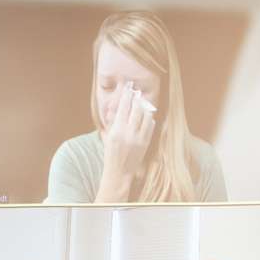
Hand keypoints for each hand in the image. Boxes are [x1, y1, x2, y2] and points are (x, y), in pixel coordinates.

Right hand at [97, 85, 155, 201]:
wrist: (119, 172)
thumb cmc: (110, 153)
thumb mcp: (108, 136)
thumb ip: (113, 121)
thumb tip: (119, 106)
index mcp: (117, 131)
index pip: (123, 107)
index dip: (126, 95)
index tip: (129, 86)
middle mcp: (129, 134)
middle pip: (136, 109)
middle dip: (137, 98)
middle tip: (137, 91)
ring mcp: (139, 138)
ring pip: (146, 116)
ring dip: (144, 108)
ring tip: (142, 104)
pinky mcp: (146, 143)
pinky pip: (150, 126)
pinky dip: (148, 119)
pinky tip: (146, 117)